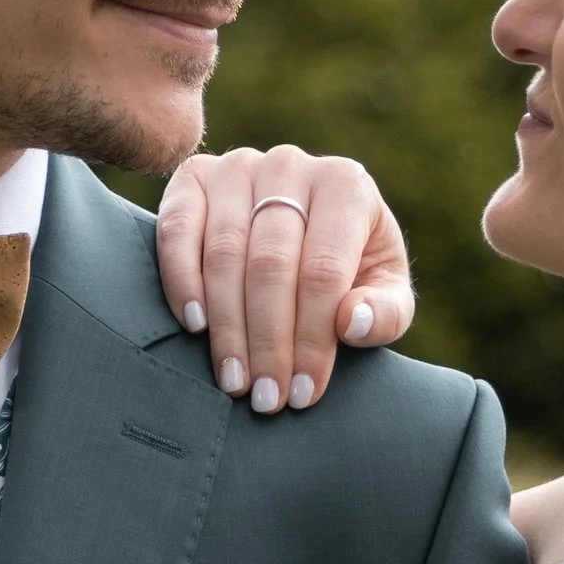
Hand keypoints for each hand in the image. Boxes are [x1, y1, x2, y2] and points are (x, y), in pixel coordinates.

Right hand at [155, 147, 415, 411]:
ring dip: (227, 327)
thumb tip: (354, 322)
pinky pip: (177, 230)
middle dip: (268, 341)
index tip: (304, 393)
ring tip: (234, 381)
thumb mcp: (385, 290)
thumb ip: (386, 311)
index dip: (313, 338)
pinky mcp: (193, 178)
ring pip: (223, 254)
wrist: (302, 223)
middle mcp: (290, 165)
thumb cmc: (351, 268)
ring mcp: (236, 166)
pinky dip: (181, 280)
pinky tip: (195, 326)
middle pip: (271, 265)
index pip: (324, 270)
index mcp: (346, 186)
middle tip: (265, 398)